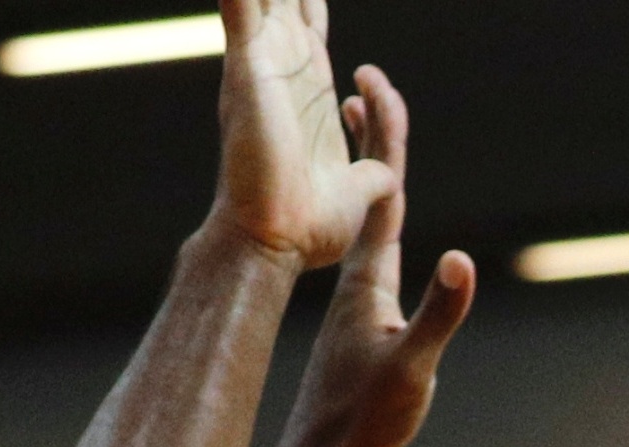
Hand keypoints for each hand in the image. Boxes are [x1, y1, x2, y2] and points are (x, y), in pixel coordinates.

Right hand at [214, 0, 396, 269]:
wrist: (275, 242)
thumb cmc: (309, 230)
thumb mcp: (360, 195)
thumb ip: (375, 175)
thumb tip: (388, 177)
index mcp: (310, 86)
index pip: (310, 18)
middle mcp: (282, 65)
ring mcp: (262, 63)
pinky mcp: (248, 69)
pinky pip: (239, 6)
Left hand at [257, 68, 476, 446]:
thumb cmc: (364, 419)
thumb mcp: (413, 367)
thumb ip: (438, 313)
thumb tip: (461, 259)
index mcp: (369, 277)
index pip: (381, 190)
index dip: (382, 134)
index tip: (373, 80)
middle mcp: (357, 280)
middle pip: (368, 194)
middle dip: (371, 140)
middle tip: (365, 89)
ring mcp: (356, 303)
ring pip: (364, 223)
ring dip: (369, 179)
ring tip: (364, 144)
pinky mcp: (358, 327)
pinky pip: (369, 256)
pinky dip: (374, 226)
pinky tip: (375, 234)